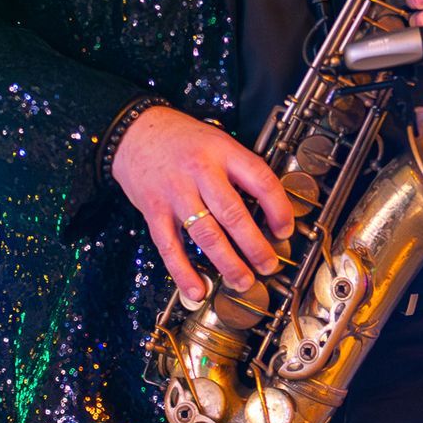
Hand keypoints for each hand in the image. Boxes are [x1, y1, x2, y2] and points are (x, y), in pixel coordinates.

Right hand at [110, 106, 293, 302]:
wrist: (136, 132)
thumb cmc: (182, 139)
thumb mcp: (218, 141)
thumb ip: (239, 170)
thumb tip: (268, 206)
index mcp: (223, 151)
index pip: (260, 180)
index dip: (278, 208)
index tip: (285, 229)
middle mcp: (200, 171)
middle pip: (233, 213)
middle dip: (255, 245)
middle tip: (269, 265)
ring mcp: (176, 193)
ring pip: (205, 234)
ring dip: (228, 262)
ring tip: (244, 280)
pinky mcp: (154, 211)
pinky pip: (170, 247)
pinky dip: (184, 272)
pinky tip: (197, 289)